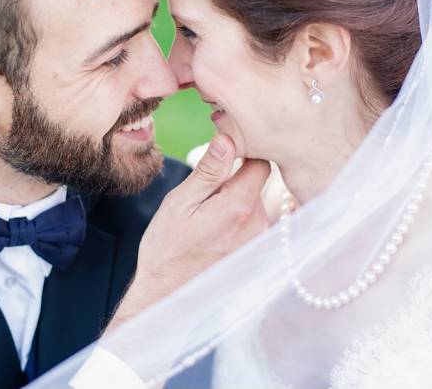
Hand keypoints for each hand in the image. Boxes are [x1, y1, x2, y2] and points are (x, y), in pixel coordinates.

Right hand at [106, 133, 270, 331]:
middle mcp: (259, 223)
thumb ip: (209, 171)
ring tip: (210, 211)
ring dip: (240, 195)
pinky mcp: (260, 250)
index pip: (261, 160)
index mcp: (240, 206)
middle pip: (262, 179)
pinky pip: (258, 218)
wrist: (168, 294)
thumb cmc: (168, 248)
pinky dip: (241, 214)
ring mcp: (262, 239)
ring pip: (259, 198)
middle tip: (210, 185)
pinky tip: (218, 227)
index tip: (225, 150)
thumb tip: (228, 137)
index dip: (245, 149)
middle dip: (239, 174)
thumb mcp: (180, 202)